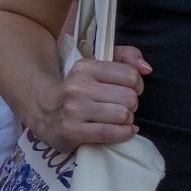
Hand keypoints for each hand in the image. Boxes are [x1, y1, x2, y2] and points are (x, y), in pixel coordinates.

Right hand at [30, 45, 149, 152]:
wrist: (42, 109)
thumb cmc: (78, 88)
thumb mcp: (96, 65)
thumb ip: (125, 56)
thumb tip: (147, 68)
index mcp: (85, 67)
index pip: (130, 75)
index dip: (137, 85)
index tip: (130, 90)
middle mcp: (78, 87)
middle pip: (129, 97)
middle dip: (132, 105)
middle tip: (123, 107)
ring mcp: (74, 110)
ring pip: (122, 115)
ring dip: (127, 120)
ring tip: (120, 119)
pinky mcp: (72, 131)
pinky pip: (110, 133)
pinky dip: (124, 133)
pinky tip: (125, 131)